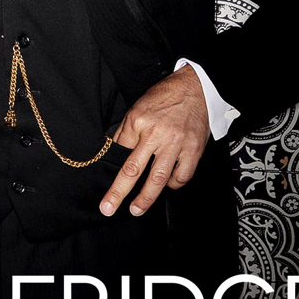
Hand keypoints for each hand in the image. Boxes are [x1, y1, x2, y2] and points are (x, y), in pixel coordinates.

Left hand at [100, 65, 209, 217]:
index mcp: (139, 122)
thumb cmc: (164, 98)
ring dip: (146, 198)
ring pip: (158, 178)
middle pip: (134, 169)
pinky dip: (173, 184)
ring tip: (137, 210)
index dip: (111, 170)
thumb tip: (114, 152)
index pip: (120, 151)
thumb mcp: (137, 108)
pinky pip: (181, 176)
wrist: (194, 88)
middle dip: (120, 192)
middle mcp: (156, 134)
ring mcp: (176, 143)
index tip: (104, 187)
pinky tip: (167, 185)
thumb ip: (126, 132)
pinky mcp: (193, 150)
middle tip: (109, 208)